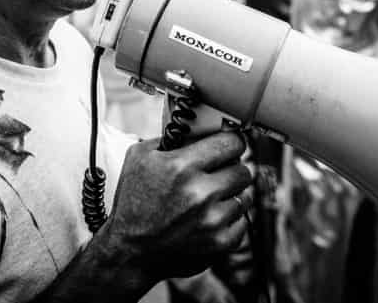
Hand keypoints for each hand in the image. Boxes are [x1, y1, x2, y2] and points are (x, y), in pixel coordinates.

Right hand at [98, 132, 252, 281]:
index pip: (231, 143)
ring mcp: (212, 220)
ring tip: (212, 198)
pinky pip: (243, 222)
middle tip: (218, 173)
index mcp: (181, 167)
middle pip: (243, 170)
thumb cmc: (134, 201)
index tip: (229, 146)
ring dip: (232, 195)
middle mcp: (200, 192)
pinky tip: (211, 217)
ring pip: (246, 196)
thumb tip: (198, 129)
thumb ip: (170, 138)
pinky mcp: (220, 242)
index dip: (231, 142)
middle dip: (232, 168)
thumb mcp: (140, 157)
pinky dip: (231, 219)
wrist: (130, 249)